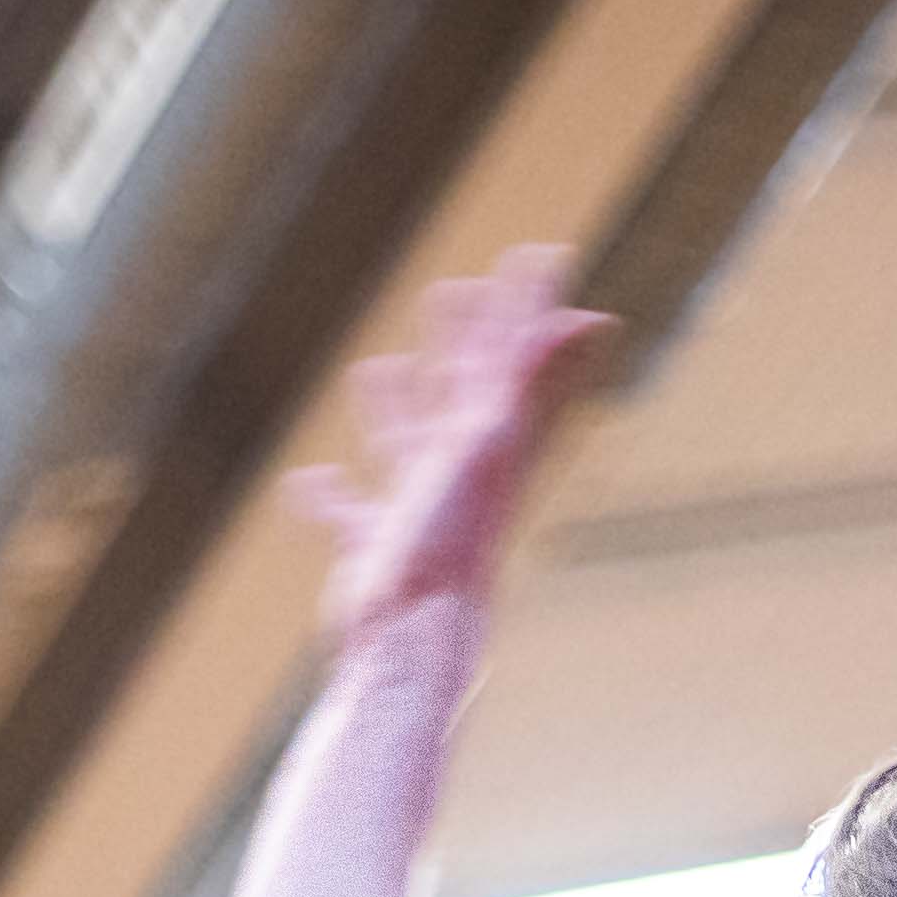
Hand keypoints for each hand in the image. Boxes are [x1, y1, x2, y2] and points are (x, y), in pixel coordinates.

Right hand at [283, 249, 614, 647]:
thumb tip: (590, 319)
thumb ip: (528, 380)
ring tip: (382, 370)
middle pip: (465, 391)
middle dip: (462, 341)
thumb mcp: (490, 445)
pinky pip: (349, 514)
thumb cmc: (448, 546)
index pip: (514, 358)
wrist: (412, 639)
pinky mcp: (377, 551)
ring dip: (397, 408)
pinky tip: (306, 484)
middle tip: (456, 294)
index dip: (527, 308)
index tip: (541, 256)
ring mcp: (419, 513)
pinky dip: (327, 497)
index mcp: (492, 445)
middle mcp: (462, 475)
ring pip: (407, 446)